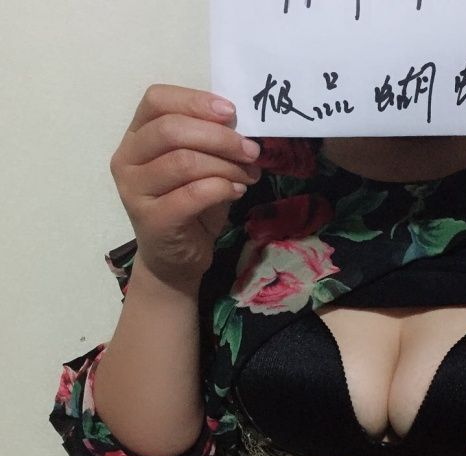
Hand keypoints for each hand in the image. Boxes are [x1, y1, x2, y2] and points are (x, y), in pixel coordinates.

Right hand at [109, 84, 262, 285]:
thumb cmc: (190, 207)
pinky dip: (222, 189)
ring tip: (249, 175)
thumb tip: (244, 128)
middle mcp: (127, 159)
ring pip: (184, 161)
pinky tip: (237, 192)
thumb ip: (210, 143)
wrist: (175, 259)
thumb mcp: (200, 167)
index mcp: (137, 137)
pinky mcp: (151, 219)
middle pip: (171, 130)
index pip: (157, 100)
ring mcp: (134, 190)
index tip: (232, 112)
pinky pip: (192, 194)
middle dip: (220, 137)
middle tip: (251, 150)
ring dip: (226, 166)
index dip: (195, 100)